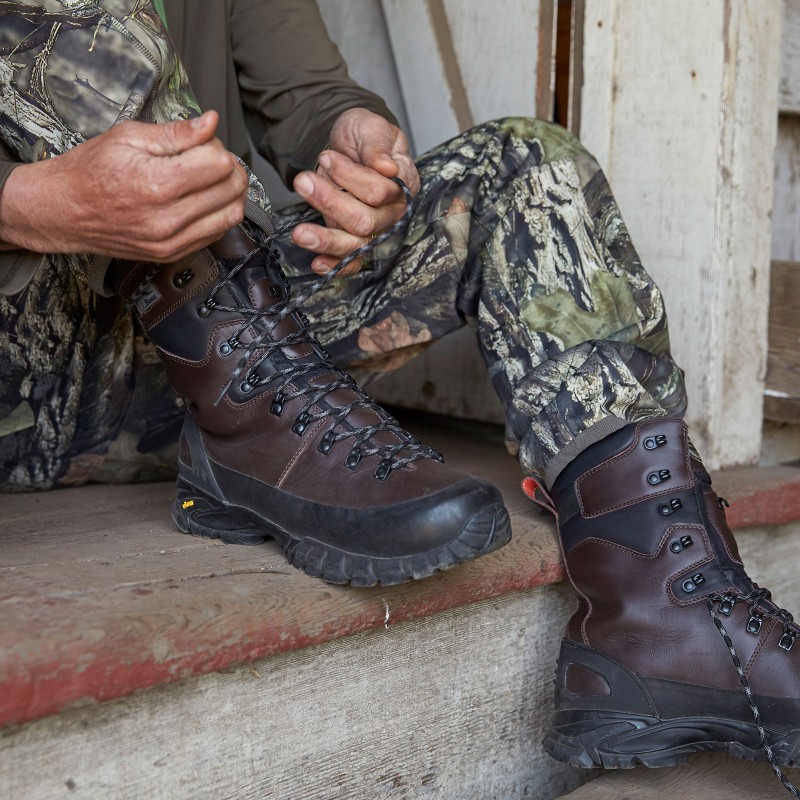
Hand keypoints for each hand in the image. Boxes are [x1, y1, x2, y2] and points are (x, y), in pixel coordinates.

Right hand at [0, 110, 247, 261]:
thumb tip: (211, 122)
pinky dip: (218, 214)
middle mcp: (168, 218)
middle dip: (228, 168)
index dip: (216, 147)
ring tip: (210, 179)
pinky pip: (216, 234)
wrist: (63, 210)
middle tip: (208, 158)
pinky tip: (201, 200)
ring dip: (230, 193)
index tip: (201, 143)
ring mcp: (172, 241)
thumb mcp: (128, 137)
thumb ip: (177, 132)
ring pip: (231, 215)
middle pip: (231, 189)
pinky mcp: (172, 254)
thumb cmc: (90, 170)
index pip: (220, 164)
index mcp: (157, 184)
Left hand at [291, 107, 418, 275]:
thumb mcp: (372, 128)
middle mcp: (391, 212)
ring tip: (300, 233)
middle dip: (331, 203)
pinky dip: (336, 265)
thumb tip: (387, 168)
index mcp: (403, 185)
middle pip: (366, 222)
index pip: (380, 192)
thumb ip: (377, 146)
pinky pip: (351, 261)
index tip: (327, 157)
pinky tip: (318, 264)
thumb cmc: (364, 136)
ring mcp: (373, 229)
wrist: (348, 145)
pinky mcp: (354, 239)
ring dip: (326, 240)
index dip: (351, 177)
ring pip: (355, 244)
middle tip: (303, 181)